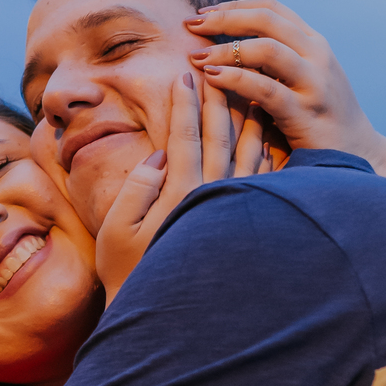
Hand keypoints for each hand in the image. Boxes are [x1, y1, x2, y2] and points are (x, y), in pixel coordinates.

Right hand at [94, 73, 274, 302]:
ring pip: (248, 152)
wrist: (171, 319)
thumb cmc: (133, 274)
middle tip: (219, 65)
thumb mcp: (117, 233)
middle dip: (218, 98)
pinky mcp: (249, 221)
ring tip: (249, 86)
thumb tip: (158, 155)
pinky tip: (269, 131)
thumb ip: (137, 191)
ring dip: (247, 116)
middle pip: (219, 137)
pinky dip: (267, 148)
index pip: (184, 138)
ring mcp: (235, 209)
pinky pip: (265, 176)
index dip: (183, 105)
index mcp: (180, 195)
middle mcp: (213, 198)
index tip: (184, 75)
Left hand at [185, 0, 382, 163]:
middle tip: (190, 27)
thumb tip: (232, 43)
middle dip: (223, 19)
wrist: (357, 154)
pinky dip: (235, 79)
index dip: (234, 6)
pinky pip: (265, 88)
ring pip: (265, 49)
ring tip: (196, 56)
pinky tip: (212, 79)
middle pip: (266, 20)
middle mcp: (317, 56)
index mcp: (314, 43)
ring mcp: (314, 82)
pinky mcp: (305, 112)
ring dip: (224, 49)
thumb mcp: (304, 79)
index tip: (203, 14)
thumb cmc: (320, 118)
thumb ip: (279, 60)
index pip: (271, 9)